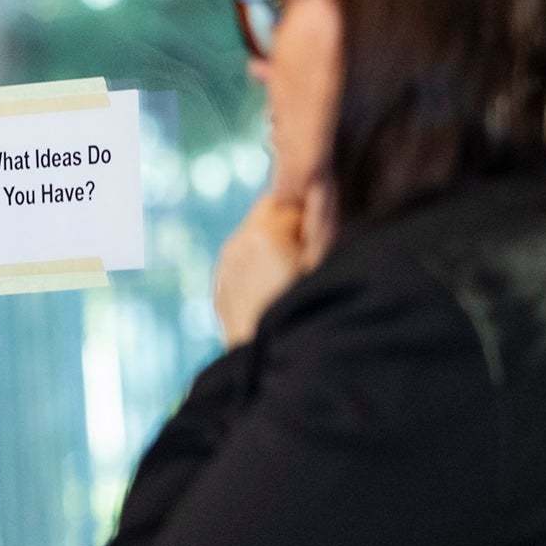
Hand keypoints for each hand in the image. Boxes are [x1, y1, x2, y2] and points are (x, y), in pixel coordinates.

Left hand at [213, 177, 329, 346]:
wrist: (269, 366)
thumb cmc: (307, 310)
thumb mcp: (326, 263)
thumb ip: (323, 217)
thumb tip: (321, 180)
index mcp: (264, 232)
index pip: (292, 200)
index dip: (311, 220)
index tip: (318, 248)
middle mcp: (236, 244)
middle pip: (268, 212)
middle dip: (288, 226)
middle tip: (306, 264)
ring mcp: (224, 268)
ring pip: (252, 238)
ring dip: (272, 247)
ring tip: (290, 284)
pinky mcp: (219, 290)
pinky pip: (240, 265)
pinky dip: (256, 269)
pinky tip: (272, 298)